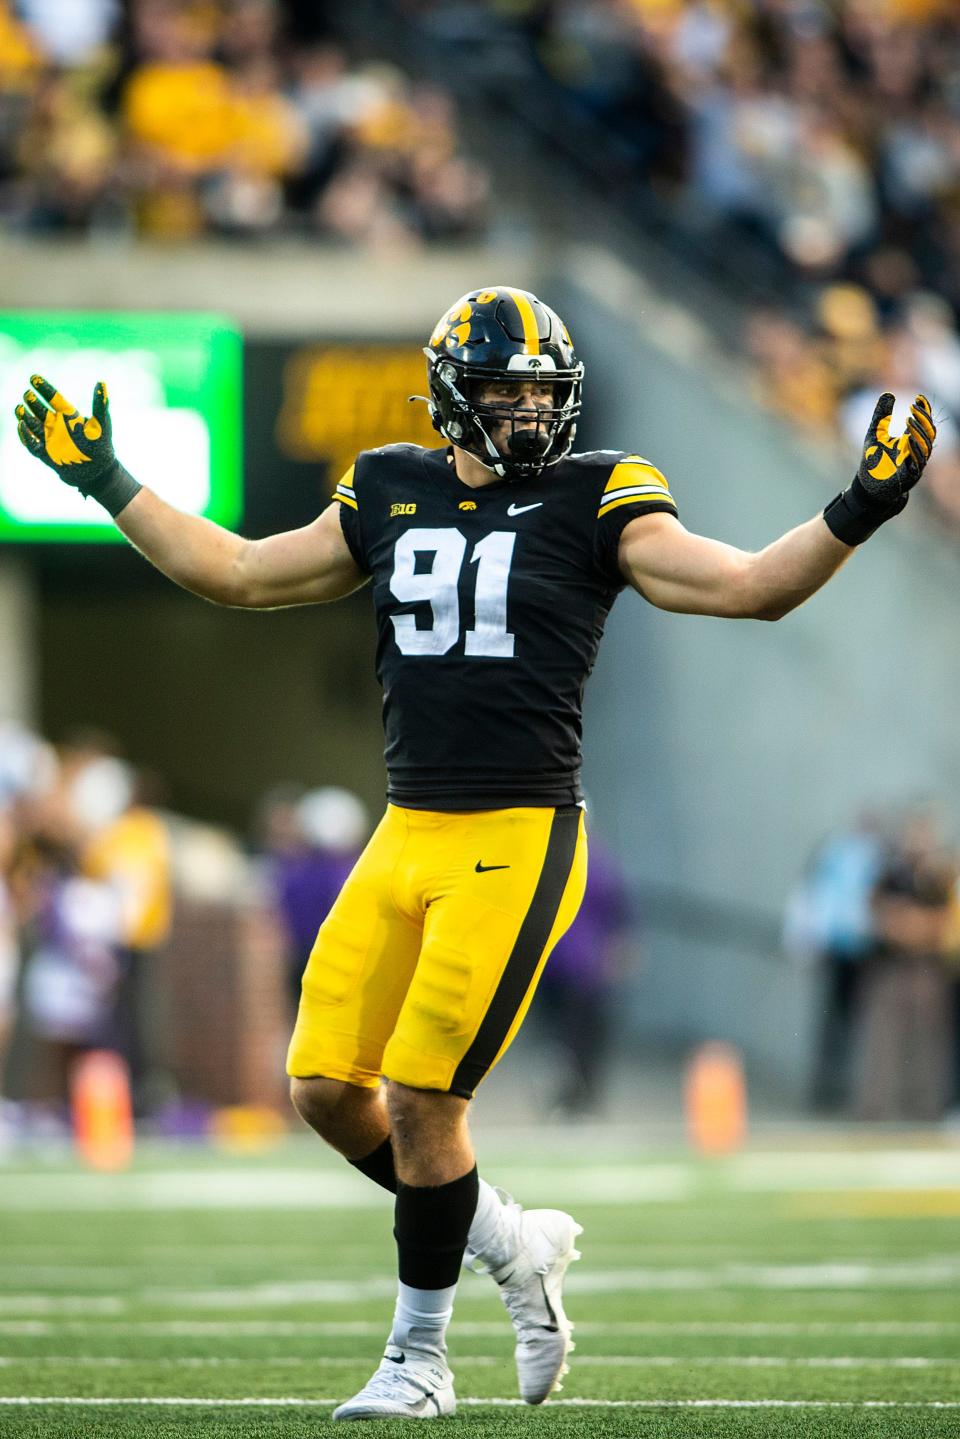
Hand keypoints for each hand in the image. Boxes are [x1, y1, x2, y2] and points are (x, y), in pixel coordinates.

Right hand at [15, 376, 140, 516]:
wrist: (98, 472)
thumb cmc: (101, 445)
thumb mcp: (102, 423)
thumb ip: (100, 403)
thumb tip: (101, 382)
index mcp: (68, 415)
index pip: (53, 398)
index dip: (43, 388)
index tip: (34, 377)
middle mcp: (57, 425)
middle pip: (40, 409)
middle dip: (32, 402)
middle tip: (27, 394)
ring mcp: (50, 439)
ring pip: (33, 425)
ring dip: (25, 417)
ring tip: (19, 408)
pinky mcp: (46, 454)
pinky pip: (32, 444)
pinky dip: (26, 436)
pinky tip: (22, 426)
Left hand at [857, 391, 935, 504]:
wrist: (868, 487)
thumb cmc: (874, 460)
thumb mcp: (875, 433)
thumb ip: (882, 415)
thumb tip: (888, 393)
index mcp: (911, 440)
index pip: (923, 423)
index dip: (924, 411)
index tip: (918, 398)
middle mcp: (916, 452)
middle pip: (929, 433)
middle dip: (923, 419)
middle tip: (914, 408)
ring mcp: (915, 464)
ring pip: (925, 447)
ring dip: (919, 433)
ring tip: (910, 420)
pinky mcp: (909, 477)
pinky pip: (917, 463)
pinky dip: (913, 450)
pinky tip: (907, 440)